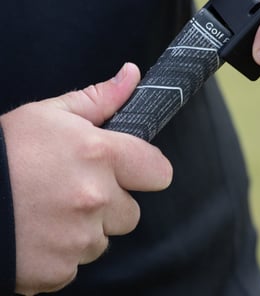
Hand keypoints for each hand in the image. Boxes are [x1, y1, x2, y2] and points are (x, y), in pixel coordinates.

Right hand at [0, 63, 171, 295]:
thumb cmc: (5, 149)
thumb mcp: (51, 113)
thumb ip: (101, 98)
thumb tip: (132, 75)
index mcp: (100, 155)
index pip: (158, 171)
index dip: (148, 170)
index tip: (133, 170)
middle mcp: (96, 199)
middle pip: (131, 212)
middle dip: (112, 203)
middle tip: (77, 190)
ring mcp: (78, 239)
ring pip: (103, 239)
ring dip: (86, 228)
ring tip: (52, 210)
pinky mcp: (59, 270)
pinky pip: (77, 263)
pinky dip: (63, 252)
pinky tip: (39, 232)